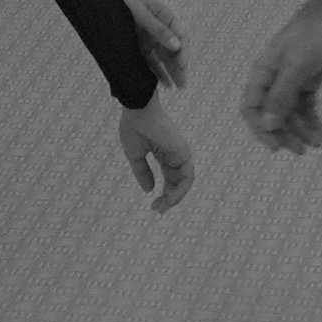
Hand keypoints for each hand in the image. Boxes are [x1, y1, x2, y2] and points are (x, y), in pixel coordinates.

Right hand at [115, 89, 193, 212]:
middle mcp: (175, 155)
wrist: (137, 111)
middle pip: (178, 183)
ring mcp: (181, 153)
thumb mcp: (135, 155)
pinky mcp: (184, 152)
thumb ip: (142, 173)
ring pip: (185, 183)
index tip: (154, 207)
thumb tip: (149, 190)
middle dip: (169, 200)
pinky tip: (168, 198)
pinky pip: (187, 177)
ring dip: (175, 198)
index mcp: (164, 154)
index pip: (169, 179)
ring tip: (162, 207)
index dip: (164, 195)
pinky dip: (180, 190)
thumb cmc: (134, 128)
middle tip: (158, 210)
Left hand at [127, 0, 188, 92]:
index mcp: (164, 16)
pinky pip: (151, 62)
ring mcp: (151, 40)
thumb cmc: (124, 3)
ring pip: (164, 58)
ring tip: (177, 88)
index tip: (182, 65)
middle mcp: (160, 30)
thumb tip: (177, 45)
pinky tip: (164, 84)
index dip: (183, 51)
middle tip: (182, 84)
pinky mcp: (141, 48)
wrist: (102, 4)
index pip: (179, 36)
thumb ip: (158, 29)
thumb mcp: (142, 13)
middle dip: (179, 67)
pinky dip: (157, 73)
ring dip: (171, 73)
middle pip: (173, 50)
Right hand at [239, 0, 321, 154]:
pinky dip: (313, 121)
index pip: (252, 108)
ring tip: (318, 142)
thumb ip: (281, 95)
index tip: (276, 147)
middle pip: (272, 116)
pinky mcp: (309, 80)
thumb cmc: (314, 32)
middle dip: (285, 134)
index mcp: (263, 72)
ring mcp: (292, 80)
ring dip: (302, 131)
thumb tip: (267, 124)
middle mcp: (275, 79)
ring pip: (291, 114)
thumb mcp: (296, 65)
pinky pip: (307, 107)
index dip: (260, 129)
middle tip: (300, 150)